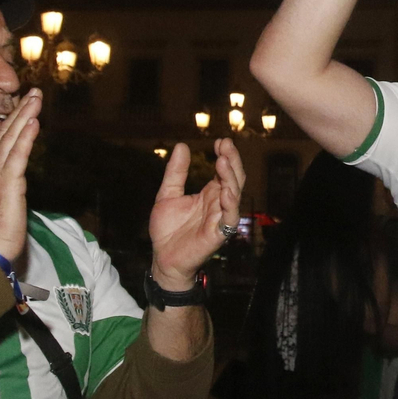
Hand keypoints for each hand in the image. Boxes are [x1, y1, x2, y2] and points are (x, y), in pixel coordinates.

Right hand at [0, 89, 40, 259]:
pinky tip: (34, 121)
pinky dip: (25, 136)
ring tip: (36, 98)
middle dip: (20, 111)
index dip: (11, 123)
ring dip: (24, 115)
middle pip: (5, 134)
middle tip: (33, 93)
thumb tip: (12, 189)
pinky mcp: (7, 183)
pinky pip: (18, 154)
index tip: (23, 108)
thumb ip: (4, 193)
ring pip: (11, 138)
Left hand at [149, 138, 246, 289]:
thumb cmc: (167, 230)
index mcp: (210, 194)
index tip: (219, 141)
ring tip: (223, 161)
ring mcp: (220, 218)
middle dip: (232, 161)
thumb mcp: (168, 194)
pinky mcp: (218, 234)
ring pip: (235, 195)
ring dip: (231, 178)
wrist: (162, 257)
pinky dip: (230, 204)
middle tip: (225, 144)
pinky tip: (226, 191)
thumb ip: (176, 172)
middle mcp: (218, 204)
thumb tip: (182, 146)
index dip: (225, 155)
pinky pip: (229, 218)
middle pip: (234, 179)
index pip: (224, 171)